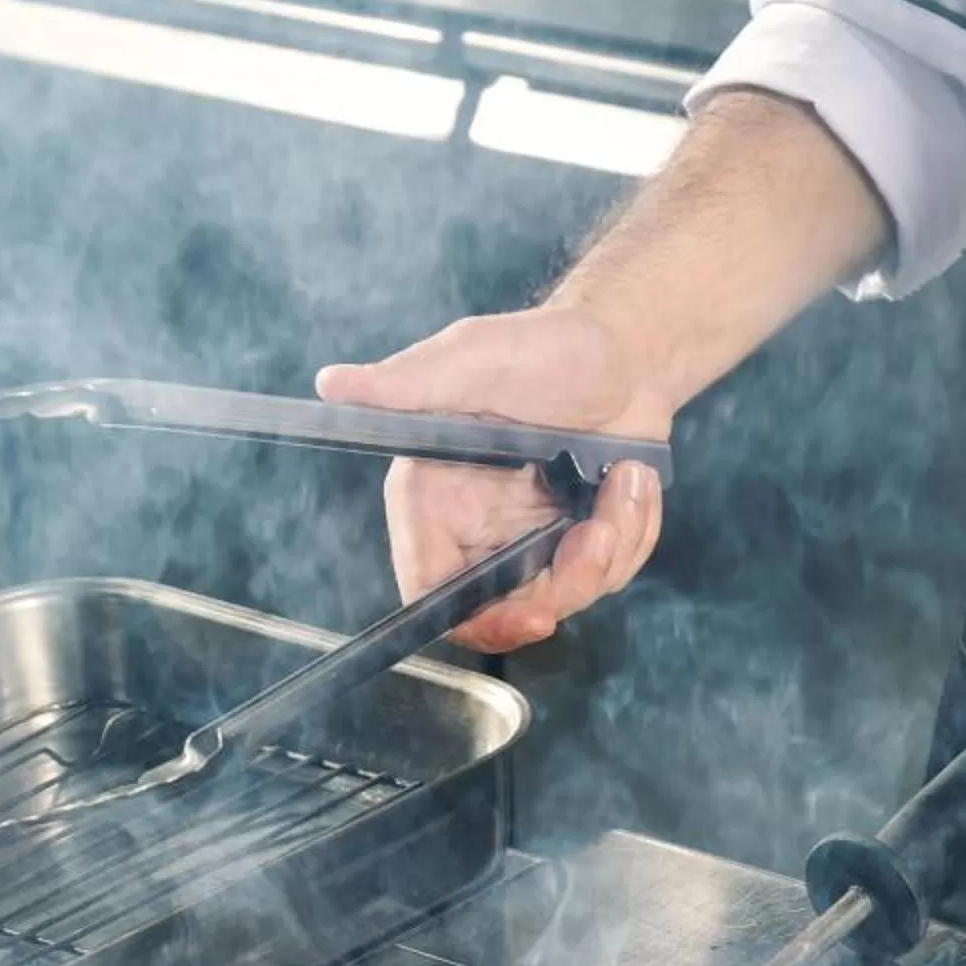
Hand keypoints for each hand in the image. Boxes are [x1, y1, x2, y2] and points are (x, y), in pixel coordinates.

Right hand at [316, 307, 669, 652]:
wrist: (624, 351)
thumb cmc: (545, 347)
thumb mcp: (475, 359)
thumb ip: (409, 384)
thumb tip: (332, 384)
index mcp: (434, 498)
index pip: (433, 590)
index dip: (476, 619)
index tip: (532, 616)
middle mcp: (477, 530)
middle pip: (510, 608)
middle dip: (567, 580)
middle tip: (599, 533)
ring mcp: (532, 541)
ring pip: (570, 591)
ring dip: (611, 542)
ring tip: (624, 477)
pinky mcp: (579, 541)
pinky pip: (610, 571)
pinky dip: (632, 529)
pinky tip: (632, 476)